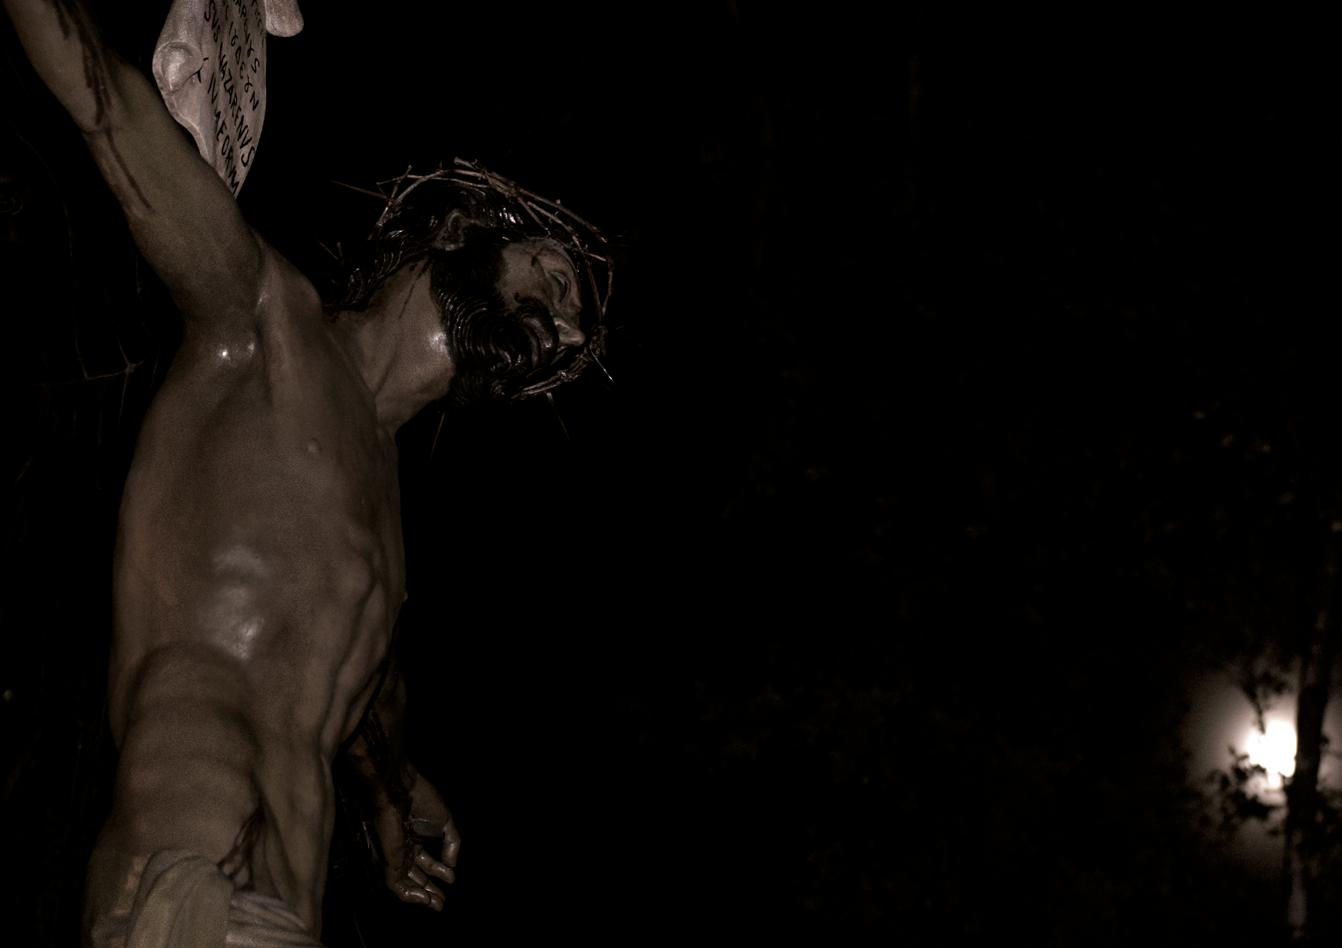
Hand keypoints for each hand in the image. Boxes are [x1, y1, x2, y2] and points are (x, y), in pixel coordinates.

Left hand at [374, 769, 459, 910]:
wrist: (401, 792)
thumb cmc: (423, 801)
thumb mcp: (446, 823)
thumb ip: (452, 845)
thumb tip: (452, 868)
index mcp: (417, 838)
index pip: (427, 862)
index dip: (439, 873)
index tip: (451, 880)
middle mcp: (405, 849)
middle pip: (416, 876)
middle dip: (430, 890)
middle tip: (442, 903)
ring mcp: (396, 855)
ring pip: (406, 883)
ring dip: (421, 896)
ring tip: (436, 905)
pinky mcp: (388, 860)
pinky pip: (396, 883)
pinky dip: (409, 894)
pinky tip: (424, 899)